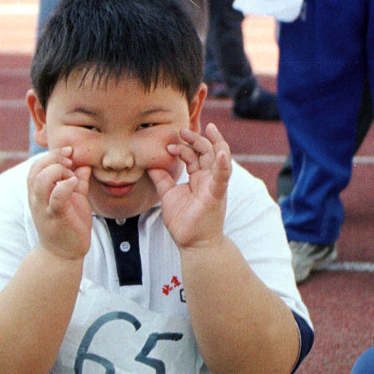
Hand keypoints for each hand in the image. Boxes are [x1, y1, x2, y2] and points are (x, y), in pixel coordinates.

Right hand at [27, 146, 91, 261]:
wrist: (63, 255)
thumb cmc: (68, 226)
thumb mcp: (74, 200)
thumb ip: (78, 183)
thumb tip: (84, 165)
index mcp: (38, 193)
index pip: (37, 165)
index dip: (52, 155)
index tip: (69, 153)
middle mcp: (37, 199)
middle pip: (36, 168)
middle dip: (54, 159)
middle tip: (70, 161)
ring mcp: (45, 208)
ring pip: (41, 180)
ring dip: (58, 171)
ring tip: (72, 177)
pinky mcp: (56, 217)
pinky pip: (56, 197)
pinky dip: (65, 186)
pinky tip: (74, 184)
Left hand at [148, 124, 230, 250]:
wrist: (193, 244)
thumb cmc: (184, 222)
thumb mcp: (168, 195)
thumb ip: (161, 179)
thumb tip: (150, 164)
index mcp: (198, 178)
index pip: (194, 155)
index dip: (183, 146)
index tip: (169, 145)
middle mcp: (208, 178)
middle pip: (206, 151)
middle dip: (196, 138)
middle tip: (182, 130)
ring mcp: (214, 185)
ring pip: (219, 158)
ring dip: (214, 142)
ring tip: (210, 129)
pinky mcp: (216, 195)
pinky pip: (222, 177)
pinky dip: (223, 165)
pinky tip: (221, 153)